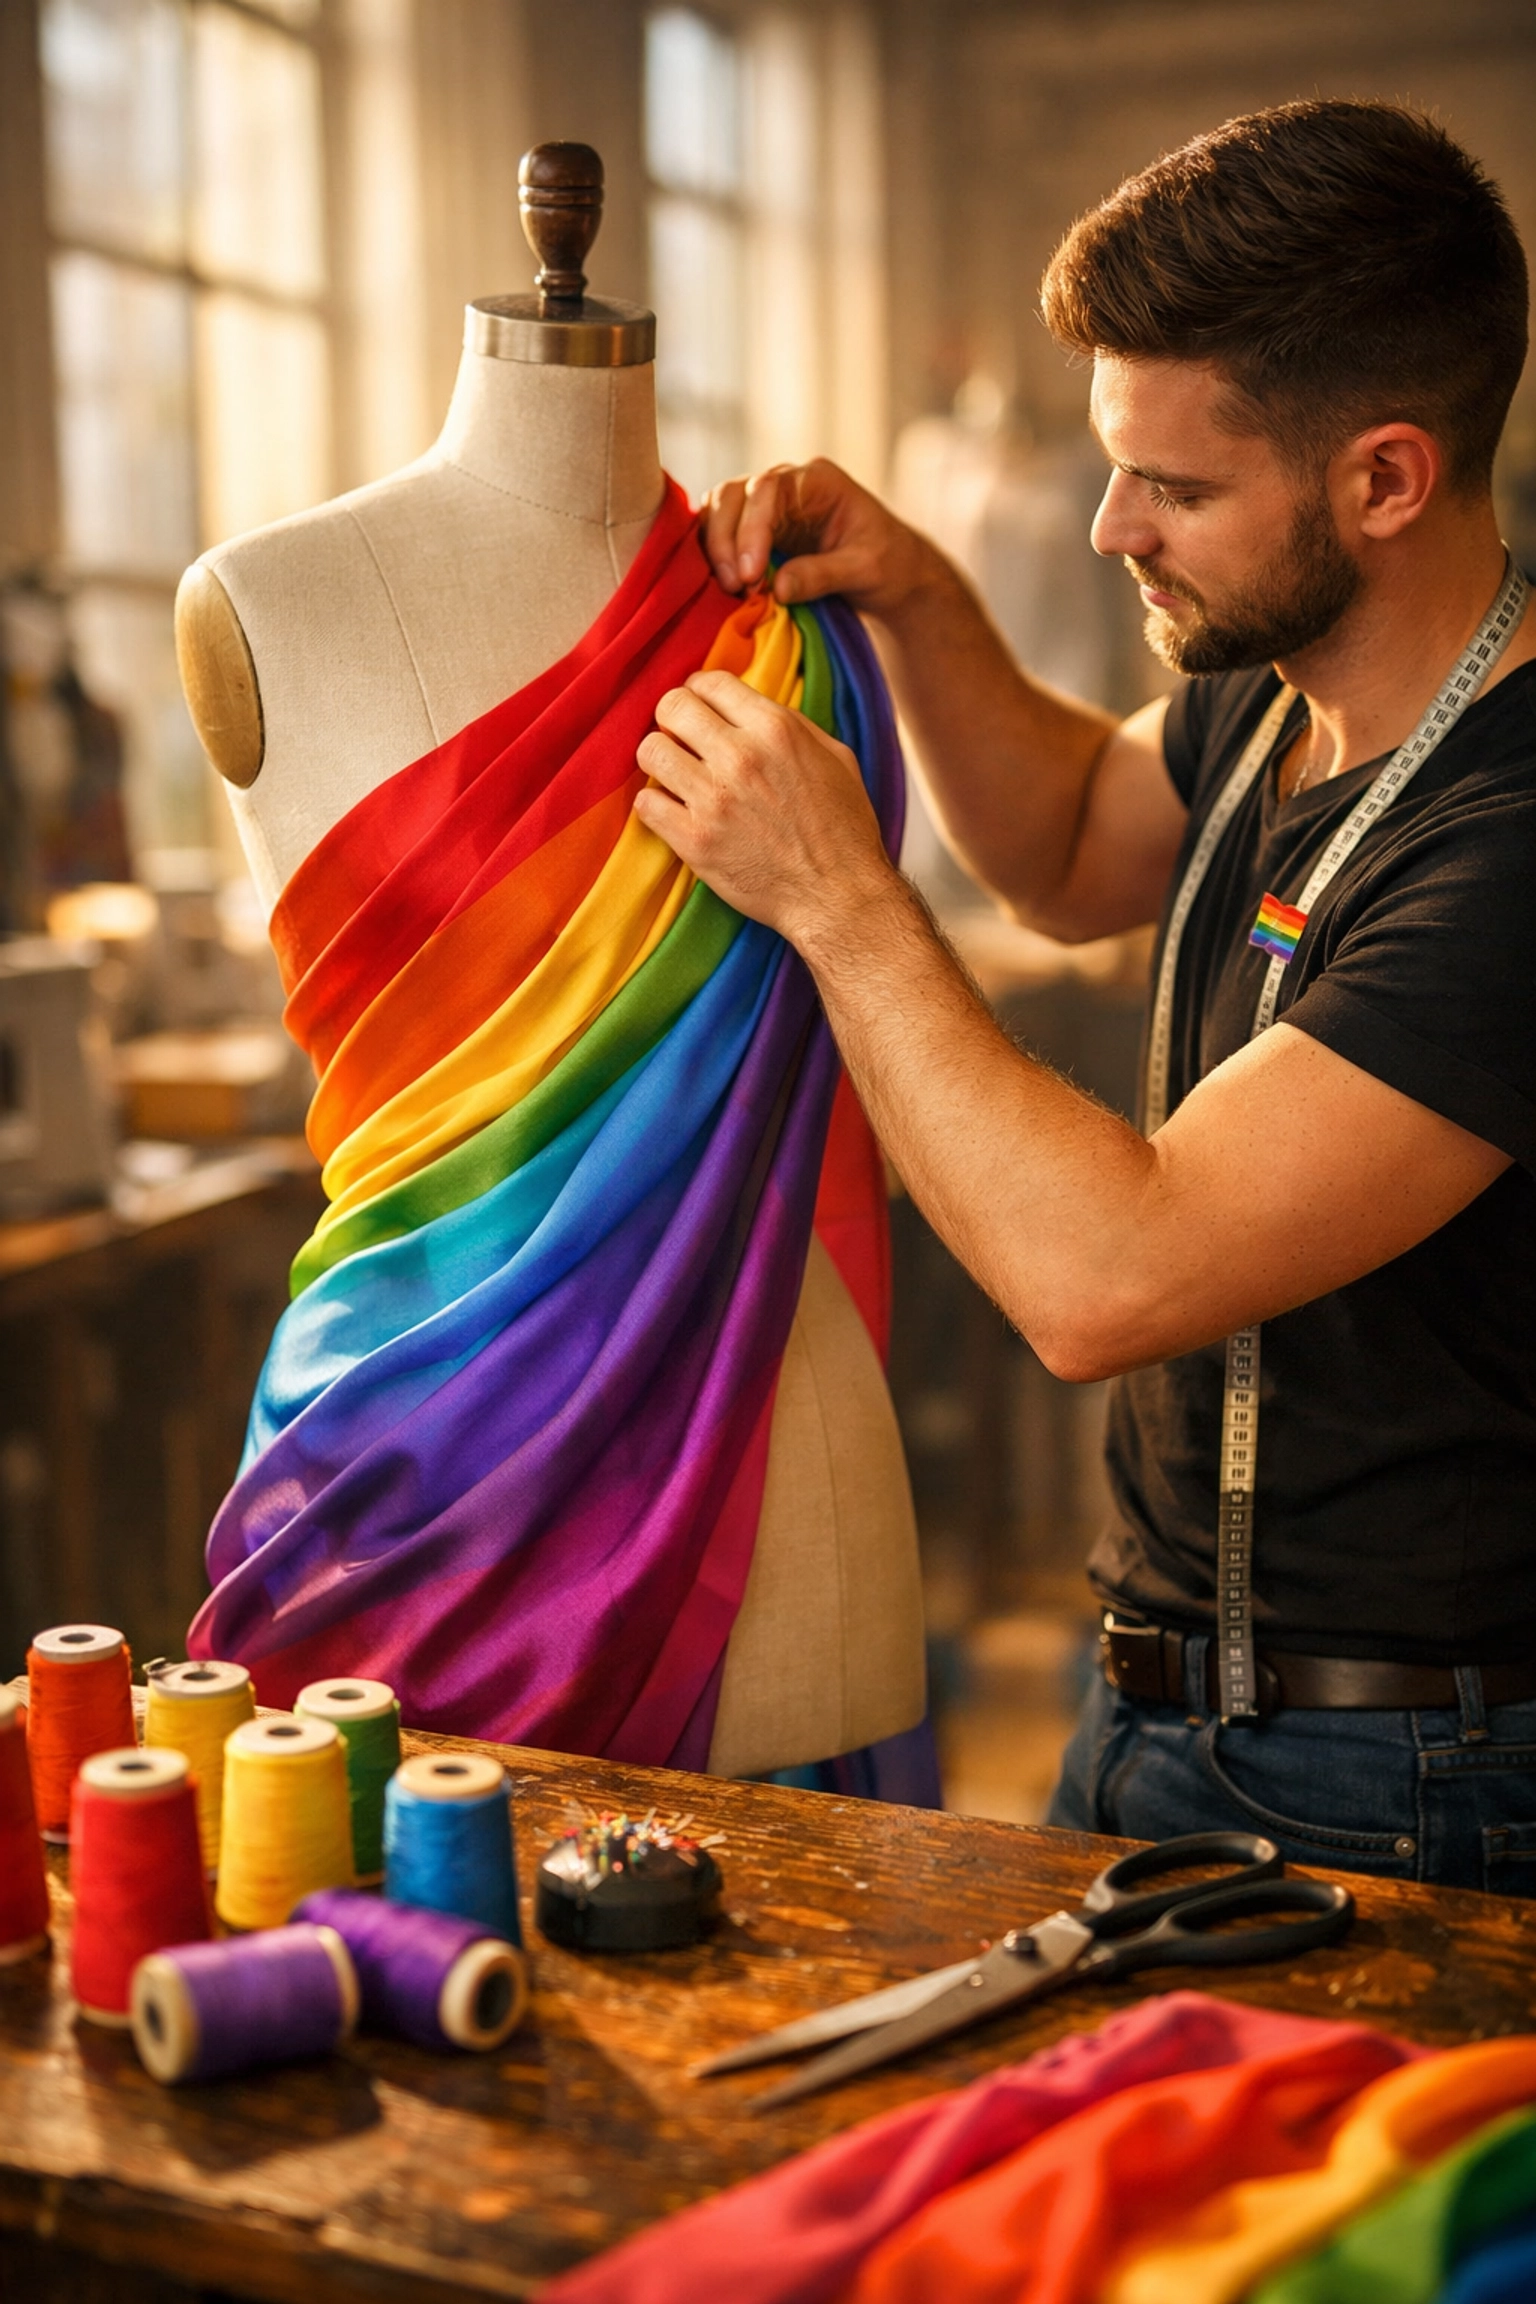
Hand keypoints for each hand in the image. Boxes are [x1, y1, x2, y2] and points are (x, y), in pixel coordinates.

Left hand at [634, 670, 896, 946]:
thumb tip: (751, 709)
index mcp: (776, 730)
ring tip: (675, 775)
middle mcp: (741, 757)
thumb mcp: (835, 759)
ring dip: (659, 760)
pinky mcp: (694, 841)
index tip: (700, 708)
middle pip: (672, 707)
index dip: (700, 691)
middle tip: (681, 738)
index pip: (711, 683)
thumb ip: (792, 726)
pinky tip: (672, 811)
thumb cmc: (843, 830)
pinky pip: (645, 803)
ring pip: (650, 751)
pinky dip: (654, 805)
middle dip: (673, 719)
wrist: (838, 896)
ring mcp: (714, 800)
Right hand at [701, 458, 930, 619]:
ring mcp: (768, 506)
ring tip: (730, 590)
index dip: (751, 531)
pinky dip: (716, 555)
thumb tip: (778, 587)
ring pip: (720, 510)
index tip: (751, 576)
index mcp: (818, 481)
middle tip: (734, 586)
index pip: (768, 491)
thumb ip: (823, 575)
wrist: (892, 572)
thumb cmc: (888, 563)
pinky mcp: (757, 530)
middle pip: (734, 494)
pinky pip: (722, 532)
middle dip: (725, 540)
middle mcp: (787, 484)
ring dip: (716, 548)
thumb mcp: (866, 570)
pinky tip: (725, 584)